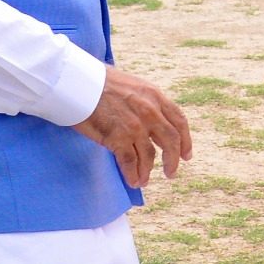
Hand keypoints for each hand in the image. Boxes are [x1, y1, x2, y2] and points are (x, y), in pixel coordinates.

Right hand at [74, 66, 191, 187]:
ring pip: (149, 156)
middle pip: (171, 141)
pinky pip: (130, 162)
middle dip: (173, 160)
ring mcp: (135, 126)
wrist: (77, 82)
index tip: (186, 154)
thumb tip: (150, 121)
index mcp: (155, 96)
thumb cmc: (99, 82)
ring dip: (147, 171)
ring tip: (143, 181)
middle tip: (170, 173)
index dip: (186, 140)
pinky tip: (133, 181)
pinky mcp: (118, 137)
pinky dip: (132, 174)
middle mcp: (150, 112)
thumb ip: (145, 102)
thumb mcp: (132, 85)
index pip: (179, 121)